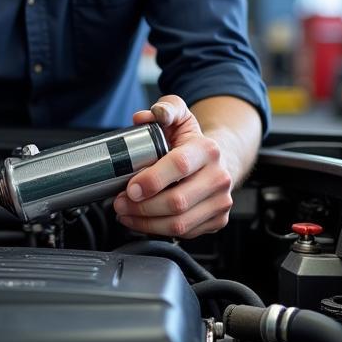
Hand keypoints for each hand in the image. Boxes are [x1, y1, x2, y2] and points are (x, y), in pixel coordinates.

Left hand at [112, 94, 232, 238]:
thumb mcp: (179, 115)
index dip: (152, 180)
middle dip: (142, 206)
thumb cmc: (190, 141)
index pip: (179, 166)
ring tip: (126, 213)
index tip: (130, 187)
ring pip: (179, 223)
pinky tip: (142, 220)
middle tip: (120, 202)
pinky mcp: (217, 220)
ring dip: (146, 222)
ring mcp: (221, 202)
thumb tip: (144, 117)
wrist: (216, 160)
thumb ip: (165, 108)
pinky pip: (184, 234)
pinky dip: (157, 230)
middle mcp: (219, 177)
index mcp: (207, 150)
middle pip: (177, 201)